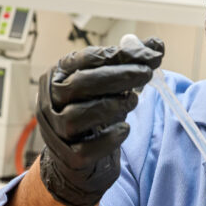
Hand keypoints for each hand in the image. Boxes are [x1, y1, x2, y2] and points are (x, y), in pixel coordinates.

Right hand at [36, 37, 163, 205]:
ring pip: (78, 115)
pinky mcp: (67, 157)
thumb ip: (130, 65)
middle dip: (118, 76)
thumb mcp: (109, 87)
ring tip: (133, 101)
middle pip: (80, 84)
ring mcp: (55, 131)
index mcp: (57, 76)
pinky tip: (125, 129)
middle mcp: (49, 102)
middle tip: (147, 73)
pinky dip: (110, 138)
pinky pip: (86, 148)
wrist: (81, 161)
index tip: (150, 54)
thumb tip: (156, 44)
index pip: (86, 59)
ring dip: (112, 105)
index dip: (119, 55)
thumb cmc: (94, 116)